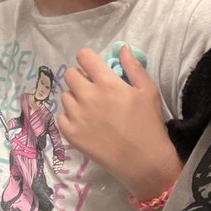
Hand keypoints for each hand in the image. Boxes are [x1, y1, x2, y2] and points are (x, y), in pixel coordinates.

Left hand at [58, 46, 181, 200]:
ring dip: (75, 98)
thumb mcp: (149, 91)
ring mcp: (76, 116)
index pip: (83, 56)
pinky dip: (70, 118)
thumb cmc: (149, 125)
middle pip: (70, 74)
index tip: (94, 68)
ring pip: (65, 96)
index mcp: (107, 83)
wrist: (145, 162)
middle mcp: (88, 96)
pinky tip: (85, 124)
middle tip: (93, 90)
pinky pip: (61, 116)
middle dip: (81, 78)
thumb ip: (134, 67)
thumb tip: (122, 48)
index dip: (88, 60)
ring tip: (91, 109)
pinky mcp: (70, 134)